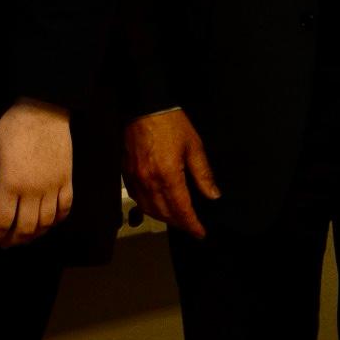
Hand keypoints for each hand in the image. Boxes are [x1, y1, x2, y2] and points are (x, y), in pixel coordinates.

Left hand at [0, 99, 73, 248]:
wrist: (44, 109)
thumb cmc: (13, 127)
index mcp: (11, 183)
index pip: (2, 221)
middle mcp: (33, 190)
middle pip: (25, 228)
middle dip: (12, 240)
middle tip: (4, 242)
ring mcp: (53, 186)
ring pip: (46, 223)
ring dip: (33, 235)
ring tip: (23, 235)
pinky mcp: (67, 180)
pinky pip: (65, 209)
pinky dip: (56, 221)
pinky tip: (47, 222)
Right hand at [125, 108, 221, 238]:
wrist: (145, 107)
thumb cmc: (171, 123)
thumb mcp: (194, 147)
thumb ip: (203, 174)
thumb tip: (213, 195)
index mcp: (168, 175)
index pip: (181, 210)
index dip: (192, 225)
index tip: (200, 233)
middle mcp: (149, 181)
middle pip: (164, 213)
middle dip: (179, 223)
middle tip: (191, 225)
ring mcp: (136, 178)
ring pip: (148, 209)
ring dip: (163, 217)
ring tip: (176, 217)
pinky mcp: (127, 172)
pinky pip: (136, 197)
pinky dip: (146, 206)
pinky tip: (155, 204)